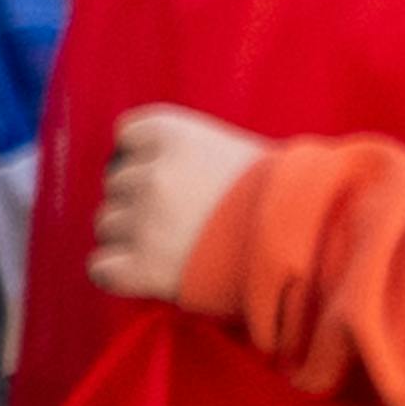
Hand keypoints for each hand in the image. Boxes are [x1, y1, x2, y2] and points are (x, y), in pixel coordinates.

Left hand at [80, 104, 261, 306]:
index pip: (127, 136)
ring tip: (176, 244)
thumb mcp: (228, 148)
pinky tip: (148, 271)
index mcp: (170, 133)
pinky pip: (100, 267)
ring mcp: (143, 221)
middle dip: (141, 200)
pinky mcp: (141, 267)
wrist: (304, 238)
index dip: (147, 157)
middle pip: (116, 184)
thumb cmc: (274, 193)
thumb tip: (129, 161)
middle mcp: (151, 173)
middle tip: (183, 215)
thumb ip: (181, 151)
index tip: (176, 173)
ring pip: (107, 225)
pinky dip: (118, 272)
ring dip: (131, 236)